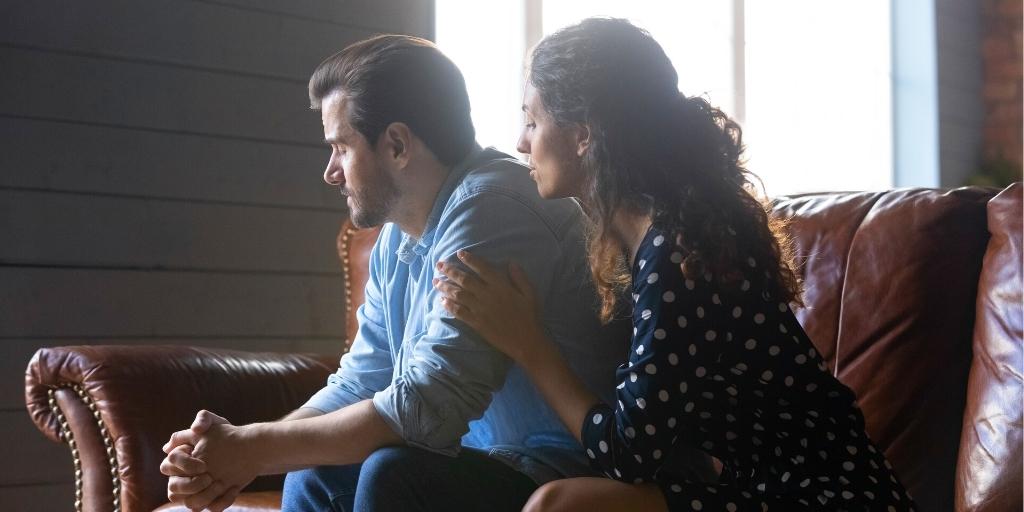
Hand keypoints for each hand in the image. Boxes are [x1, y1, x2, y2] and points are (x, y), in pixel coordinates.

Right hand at [160, 410, 250, 510]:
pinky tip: (233, 489)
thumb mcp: (217, 423)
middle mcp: (184, 476)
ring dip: (204, 497)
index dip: (184, 466)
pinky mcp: (212, 498)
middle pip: (173, 488)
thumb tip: (194, 429)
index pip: (168, 465)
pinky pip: (211, 508)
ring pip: (190, 503)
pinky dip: (222, 502)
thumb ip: (204, 419)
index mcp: (180, 458)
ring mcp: (198, 490)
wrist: (249, 448)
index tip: (203, 464)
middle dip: (190, 485)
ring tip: (222, 485)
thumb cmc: (227, 434)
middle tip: (209, 478)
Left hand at [433, 250, 547, 362]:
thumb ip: (520, 277)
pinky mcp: (476, 323)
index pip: (482, 268)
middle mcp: (488, 295)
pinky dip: (449, 306)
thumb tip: (511, 262)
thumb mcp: (530, 294)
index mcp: (501, 286)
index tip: (459, 253)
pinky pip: (459, 312)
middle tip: (439, 265)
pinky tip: (442, 301)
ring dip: (445, 287)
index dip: (470, 259)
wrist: (526, 341)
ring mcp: (480, 309)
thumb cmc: (530, 316)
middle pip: (465, 280)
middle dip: (450, 271)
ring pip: (458, 295)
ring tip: (435, 281)